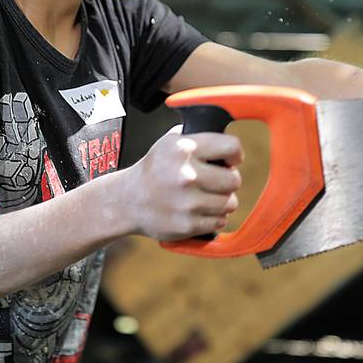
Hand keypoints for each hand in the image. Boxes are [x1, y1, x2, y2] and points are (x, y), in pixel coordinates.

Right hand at [125, 126, 242, 241]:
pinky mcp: (187, 225)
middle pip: (234, 180)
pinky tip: (197, 211)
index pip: (232, 147)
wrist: (127, 202)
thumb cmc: (153, 171)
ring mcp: (187, 202)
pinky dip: (212, 218)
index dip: (234, 155)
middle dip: (228, 181)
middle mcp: (186, 175)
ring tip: (203, 198)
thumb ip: (197, 137)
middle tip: (214, 182)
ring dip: (221, 202)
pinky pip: (219, 222)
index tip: (230, 161)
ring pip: (230, 203)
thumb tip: (225, 136)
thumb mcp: (168, 143)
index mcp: (183, 149)